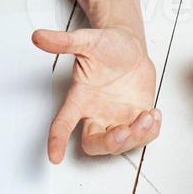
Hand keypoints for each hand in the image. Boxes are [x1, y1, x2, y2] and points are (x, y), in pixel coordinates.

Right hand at [32, 26, 159, 162]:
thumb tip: (39, 37)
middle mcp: (97, 112)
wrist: (130, 45)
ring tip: (146, 116)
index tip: (54, 156)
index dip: (57, 140)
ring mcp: (117, 117)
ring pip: (119, 144)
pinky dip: (150, 133)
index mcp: (81, 98)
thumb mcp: (87, 40)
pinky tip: (153, 115)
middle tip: (122, 130)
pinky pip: (142, 137)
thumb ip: (63, 42)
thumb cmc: (106, 45)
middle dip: (109, 144)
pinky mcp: (136, 117)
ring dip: (135, 137)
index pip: (63, 123)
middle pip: (93, 144)